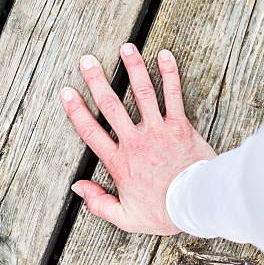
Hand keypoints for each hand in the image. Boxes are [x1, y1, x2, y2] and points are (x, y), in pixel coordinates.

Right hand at [61, 44, 216, 234]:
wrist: (197, 203)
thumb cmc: (164, 212)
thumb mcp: (125, 217)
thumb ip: (98, 203)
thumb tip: (77, 187)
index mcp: (119, 162)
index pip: (91, 132)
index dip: (76, 111)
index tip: (67, 92)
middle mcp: (135, 141)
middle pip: (111, 106)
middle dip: (97, 80)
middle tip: (87, 60)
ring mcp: (158, 130)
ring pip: (142, 93)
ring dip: (133, 68)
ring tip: (126, 47)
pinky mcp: (180, 125)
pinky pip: (174, 95)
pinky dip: (169, 73)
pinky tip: (165, 55)